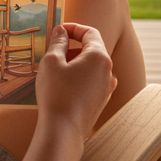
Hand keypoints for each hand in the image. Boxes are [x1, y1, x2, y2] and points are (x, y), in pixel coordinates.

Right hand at [35, 23, 116, 139]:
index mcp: (99, 56)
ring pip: (91, 66)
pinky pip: (91, 82)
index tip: (59, 31)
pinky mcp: (101, 102)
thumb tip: (61, 31)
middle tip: (52, 51)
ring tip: (54, 70)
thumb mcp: (52, 61)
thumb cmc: (56, 93)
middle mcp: (108, 71)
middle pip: (91, 49)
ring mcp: (107, 88)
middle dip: (72, 46)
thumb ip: (58, 42)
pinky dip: (79, 77)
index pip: (90, 32)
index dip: (73, 28)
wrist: (63, 131)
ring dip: (75, 63)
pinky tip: (63, 85)